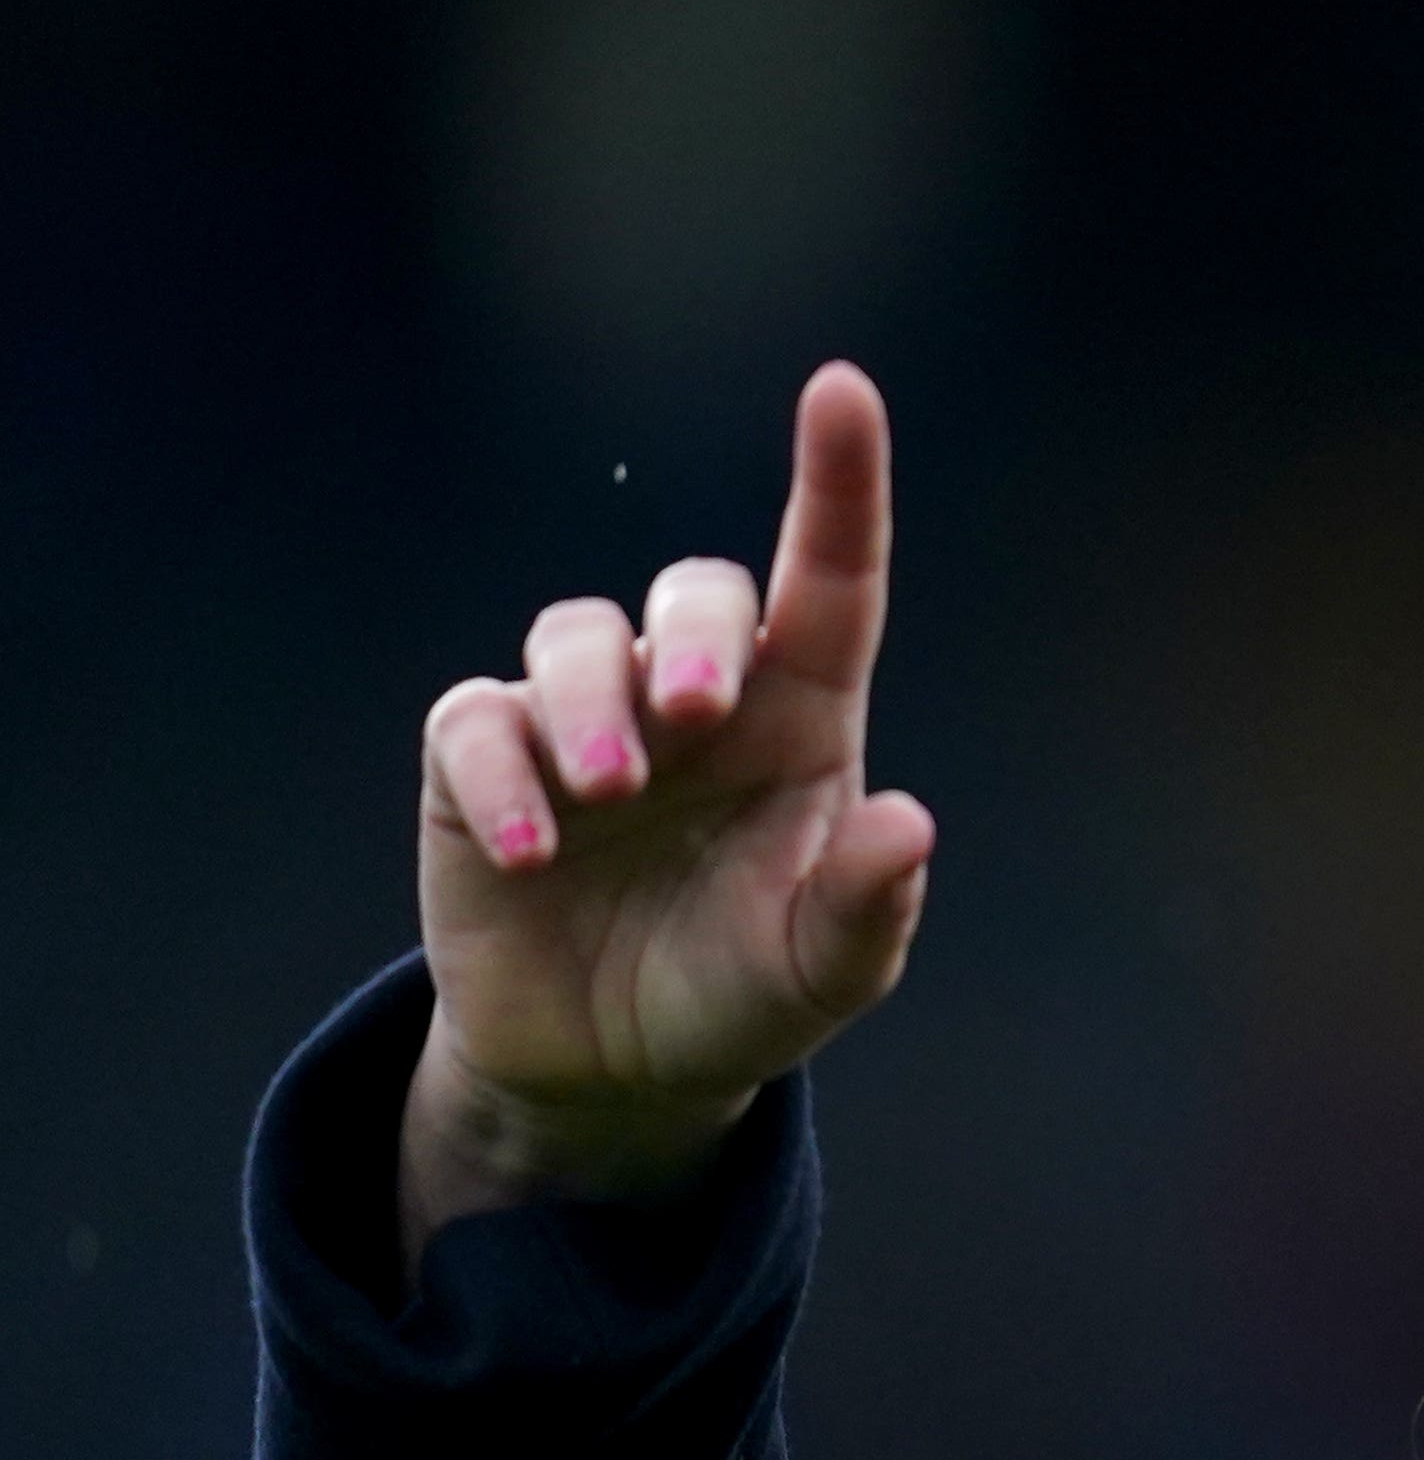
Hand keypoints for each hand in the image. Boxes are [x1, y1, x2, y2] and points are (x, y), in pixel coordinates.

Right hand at [401, 360, 933, 1250]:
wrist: (616, 1069)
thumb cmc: (738, 994)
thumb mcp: (818, 974)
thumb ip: (868, 908)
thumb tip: (911, 825)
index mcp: (801, 723)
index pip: (831, 584)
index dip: (837, 484)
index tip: (841, 390)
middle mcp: (696, 702)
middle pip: (696, 594)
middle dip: (697, 631)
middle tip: (697, 712)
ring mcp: (584, 723)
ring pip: (577, 637)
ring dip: (592, 703)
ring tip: (609, 792)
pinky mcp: (480, 767)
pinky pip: (475, 722)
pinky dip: (500, 775)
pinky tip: (530, 853)